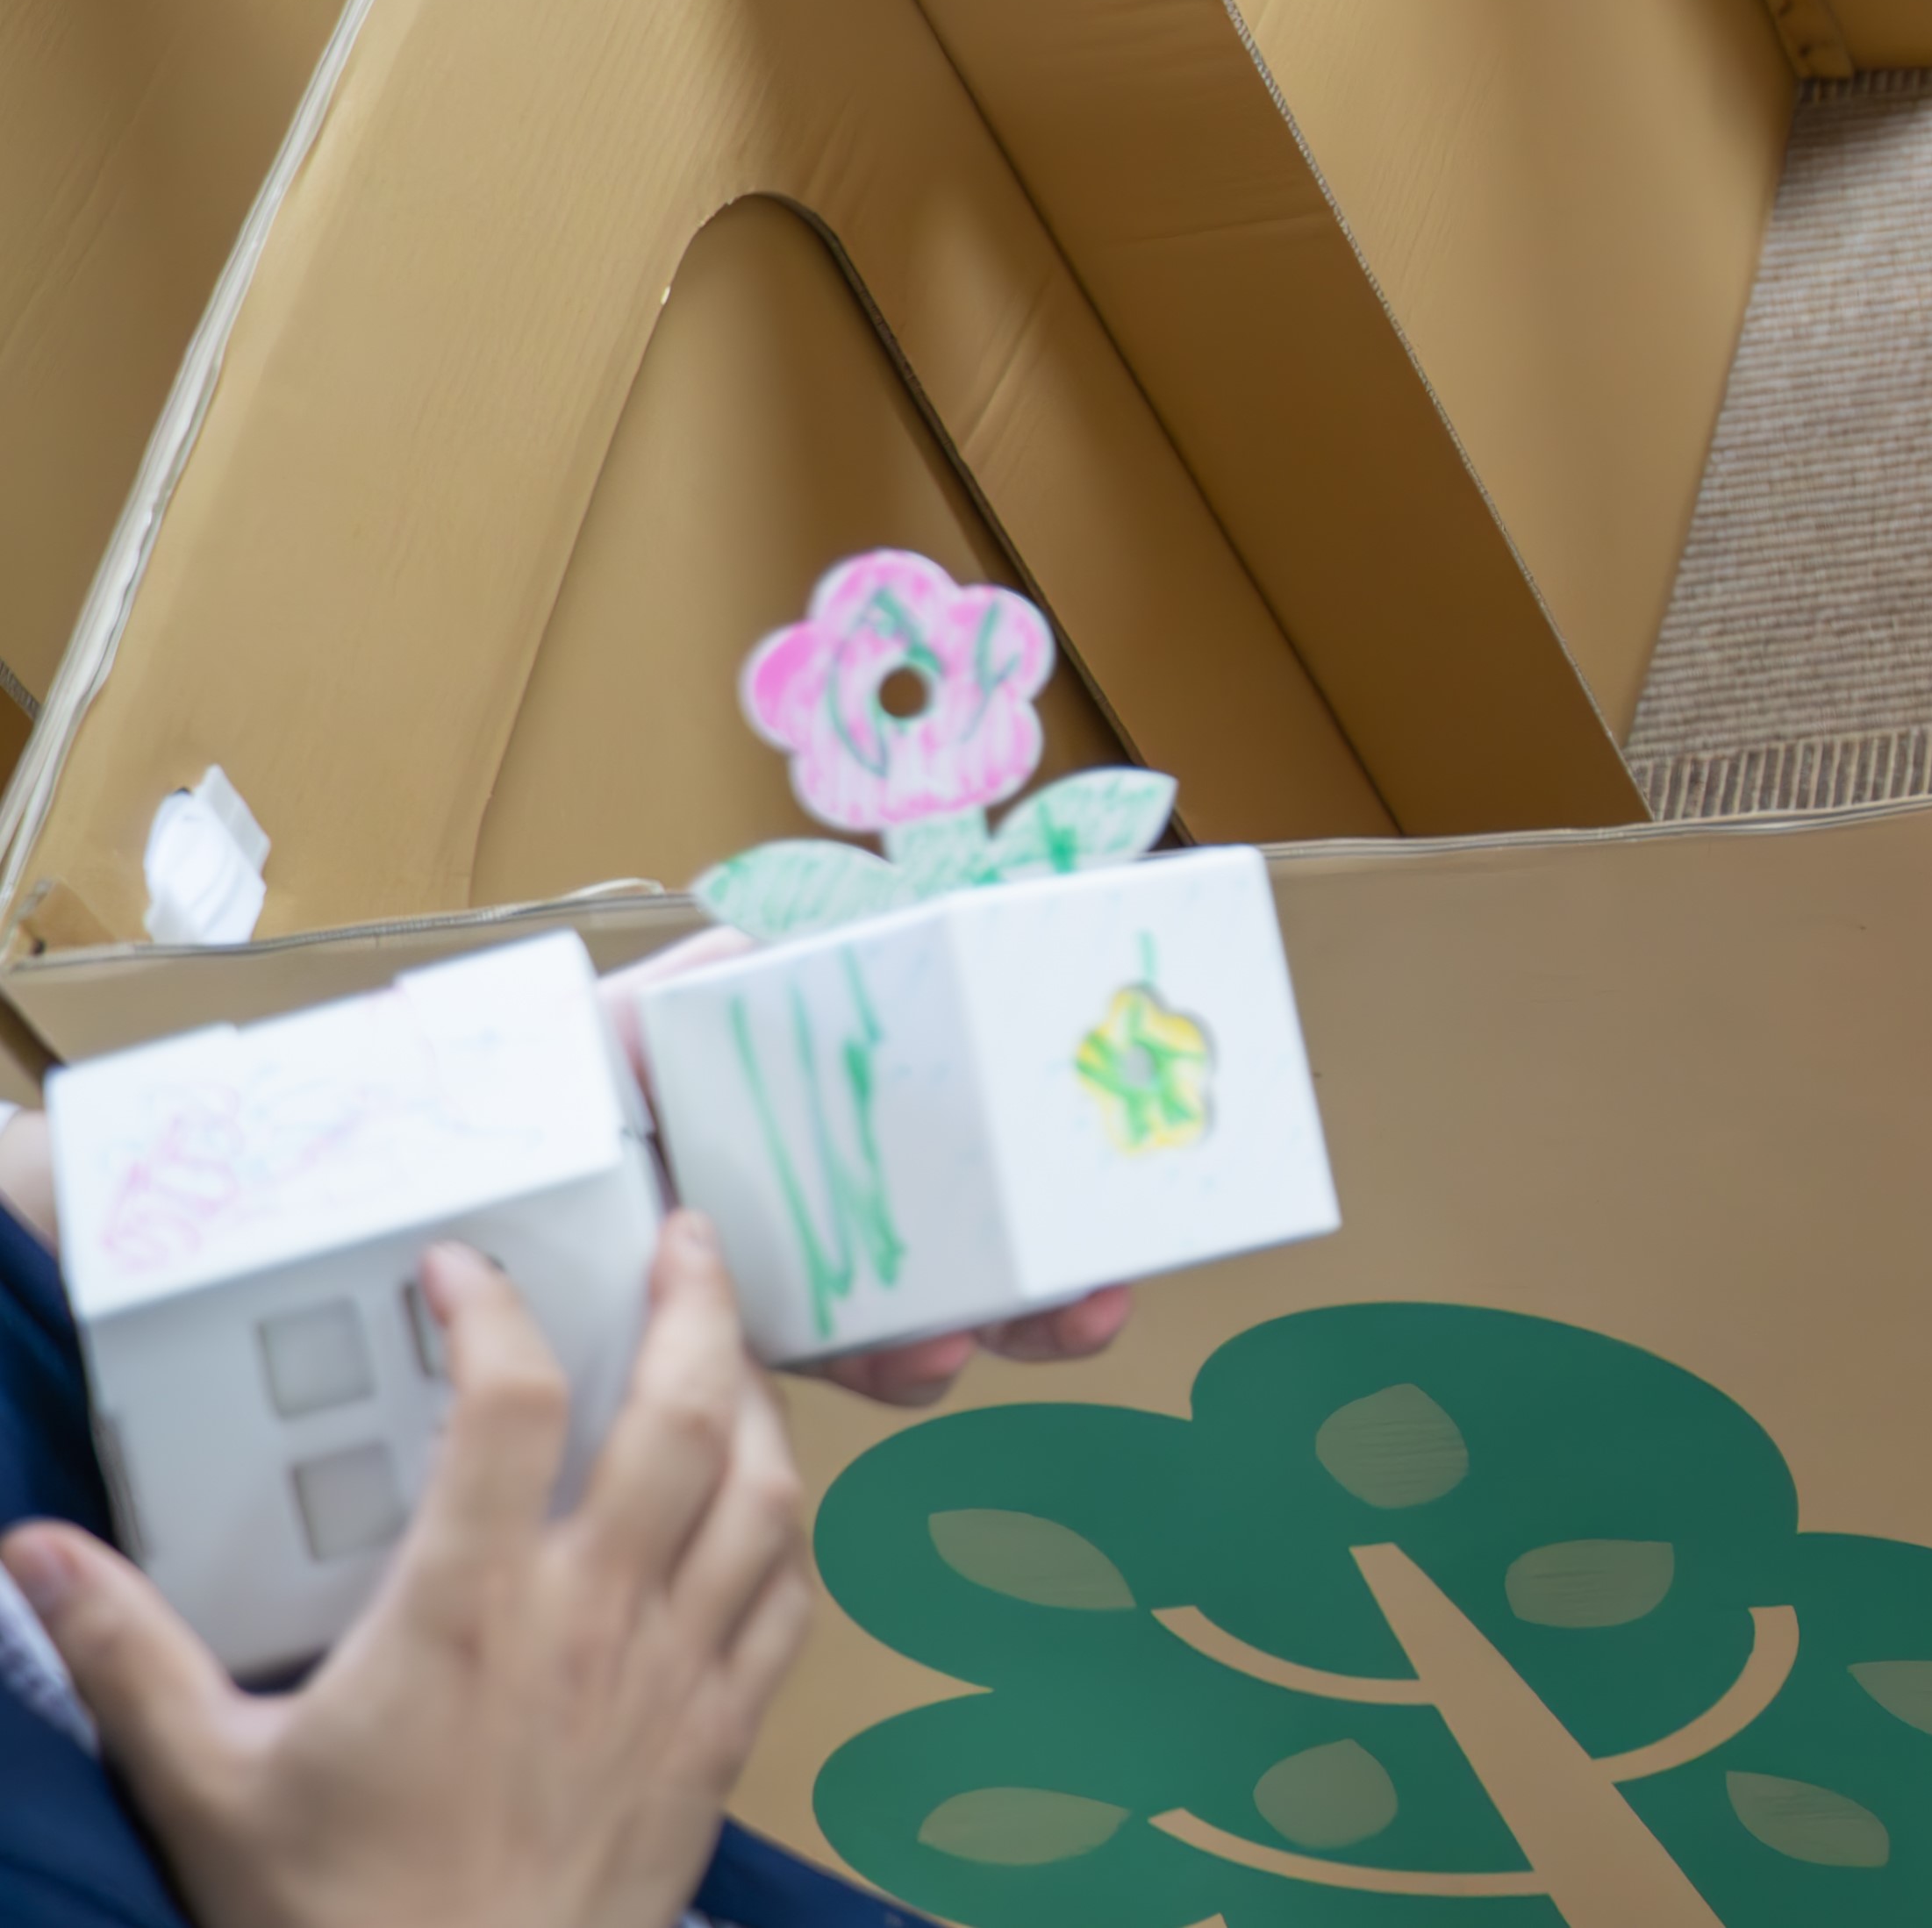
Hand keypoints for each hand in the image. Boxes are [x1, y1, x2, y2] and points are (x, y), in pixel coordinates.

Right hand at [11, 1221, 810, 1927]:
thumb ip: (128, 1652)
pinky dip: (794, 1531)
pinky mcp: (720, 1737)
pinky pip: (794, 1602)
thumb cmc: (332, 1913)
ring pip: (765, 1494)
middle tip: (684, 1238)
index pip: (507, 1407)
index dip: (494, 1314)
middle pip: (684, 1416)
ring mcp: (675, 1676)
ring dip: (757, 1402)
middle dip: (693, 1306)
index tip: (463, 1269)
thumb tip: (36, 1554)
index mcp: (464, 1612)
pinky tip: (771, 1504)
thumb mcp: (201, 1777)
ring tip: (731, 1349)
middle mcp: (594, 1622)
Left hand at [588, 934, 1133, 1407]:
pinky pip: (835, 1369)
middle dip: (1055, 1280)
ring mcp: (786, 1283)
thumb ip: (738, 972)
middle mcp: (820, 1208)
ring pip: (924, 1321)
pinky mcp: (734, 1346)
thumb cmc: (553, 1079)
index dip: (1032, 1174)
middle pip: (968, 1246)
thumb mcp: (661, 1008)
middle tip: (1101, 1291)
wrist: (453, 1168)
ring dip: (1003, 1331)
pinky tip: (925, 1360)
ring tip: (1035, 1327)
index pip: (953, 1150)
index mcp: (821, 1128)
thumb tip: (822, 935)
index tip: (1095, 1183)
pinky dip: (897, 1373)